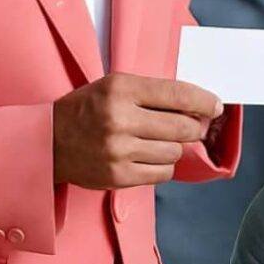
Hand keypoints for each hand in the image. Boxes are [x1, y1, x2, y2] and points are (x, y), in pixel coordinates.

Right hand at [53, 73, 222, 188]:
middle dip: (193, 128)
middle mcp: (120, 119)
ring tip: (155, 141)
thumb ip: (153, 94)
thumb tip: (199, 108)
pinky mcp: (118, 176)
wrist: (48, 141)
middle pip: (183, 128)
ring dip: (173, 148)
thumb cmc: (87, 110)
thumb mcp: (114, 87)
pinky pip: (162, 174)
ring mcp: (119, 150)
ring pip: (175, 152)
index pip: (178, 94)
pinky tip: (147, 157)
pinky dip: (162, 166)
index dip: (204, 101)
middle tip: (189, 127)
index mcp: (121, 89)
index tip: (215, 106)